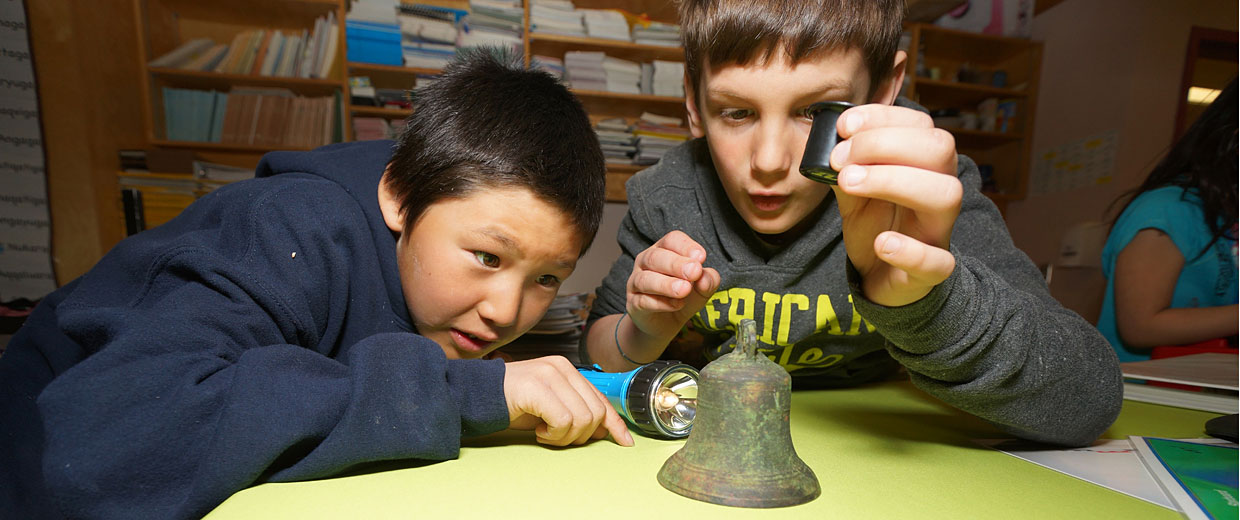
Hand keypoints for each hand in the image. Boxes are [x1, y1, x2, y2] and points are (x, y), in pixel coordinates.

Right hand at [503, 356, 633, 446]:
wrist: (477, 397)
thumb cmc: (514, 405)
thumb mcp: (551, 408)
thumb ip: (577, 413)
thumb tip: (604, 430)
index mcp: (568, 371)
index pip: (602, 399)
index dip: (615, 424)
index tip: (624, 442)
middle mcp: (562, 368)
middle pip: (596, 413)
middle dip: (581, 435)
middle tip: (557, 437)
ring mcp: (550, 375)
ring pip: (583, 419)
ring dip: (564, 437)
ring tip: (545, 433)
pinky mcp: (537, 387)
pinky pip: (564, 420)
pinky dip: (553, 434)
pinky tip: (539, 432)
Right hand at [626, 230, 720, 344]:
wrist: (665, 324)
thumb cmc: (683, 297)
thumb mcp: (702, 288)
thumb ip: (708, 280)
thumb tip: (704, 278)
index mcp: (664, 250)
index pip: (671, 240)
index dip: (685, 246)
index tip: (701, 257)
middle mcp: (645, 262)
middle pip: (655, 256)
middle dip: (676, 264)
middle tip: (694, 271)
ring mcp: (636, 283)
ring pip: (645, 279)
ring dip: (666, 284)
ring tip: (684, 290)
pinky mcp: (633, 305)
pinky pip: (643, 301)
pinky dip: (661, 303)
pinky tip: (677, 305)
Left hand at [829, 104, 960, 306]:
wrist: (881, 277)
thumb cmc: (875, 224)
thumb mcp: (854, 189)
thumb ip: (845, 166)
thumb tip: (827, 142)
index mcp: (925, 166)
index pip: (921, 125)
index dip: (883, 118)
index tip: (844, 126)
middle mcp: (939, 191)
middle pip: (939, 149)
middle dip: (884, 144)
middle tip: (840, 159)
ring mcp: (938, 230)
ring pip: (945, 194)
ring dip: (893, 181)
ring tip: (850, 183)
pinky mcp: (932, 271)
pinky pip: (939, 261)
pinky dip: (910, 250)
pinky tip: (882, 242)